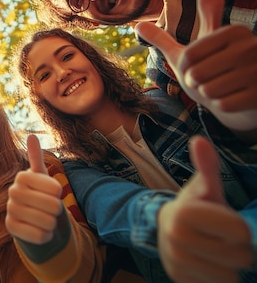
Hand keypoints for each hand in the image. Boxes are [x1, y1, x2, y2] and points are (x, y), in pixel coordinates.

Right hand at [5, 134, 62, 244]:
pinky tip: (40, 231)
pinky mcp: (11, 228)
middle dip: (57, 209)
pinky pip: (39, 236)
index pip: (54, 188)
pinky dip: (45, 235)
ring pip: (46, 221)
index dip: (59, 193)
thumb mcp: (42, 177)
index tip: (54, 192)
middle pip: (52, 205)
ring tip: (46, 219)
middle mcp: (12, 192)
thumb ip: (37, 158)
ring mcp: (10, 210)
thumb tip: (32, 136)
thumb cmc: (40, 195)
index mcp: (22, 177)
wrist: (32, 219)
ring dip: (52, 223)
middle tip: (51, 208)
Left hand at [136, 0, 256, 130]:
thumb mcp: (189, 55)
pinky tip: (235, 100)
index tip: (203, 67)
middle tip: (213, 80)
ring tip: (223, 89)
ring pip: (209, 90)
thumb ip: (164, 39)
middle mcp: (252, 46)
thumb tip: (137, 25)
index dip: (187, 68)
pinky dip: (223, 107)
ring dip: (210, 95)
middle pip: (197, 74)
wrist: (243, 100)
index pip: (188, 56)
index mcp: (234, 31)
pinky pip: (224, 105)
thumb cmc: (212, 73)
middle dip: (198, 83)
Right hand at [158, 135, 252, 281]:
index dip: (239, 227)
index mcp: (184, 213)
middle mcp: (176, 238)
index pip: (241, 232)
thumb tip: (199, 139)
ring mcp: (177, 262)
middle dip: (237, 248)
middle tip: (221, 239)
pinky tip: (208, 265)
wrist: (166, 232)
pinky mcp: (180, 280)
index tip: (223, 222)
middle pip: (240, 256)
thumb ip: (207, 166)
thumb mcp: (204, 188)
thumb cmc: (194, 208)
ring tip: (215, 251)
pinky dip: (218, 278)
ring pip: (231, 275)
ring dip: (229, 265)